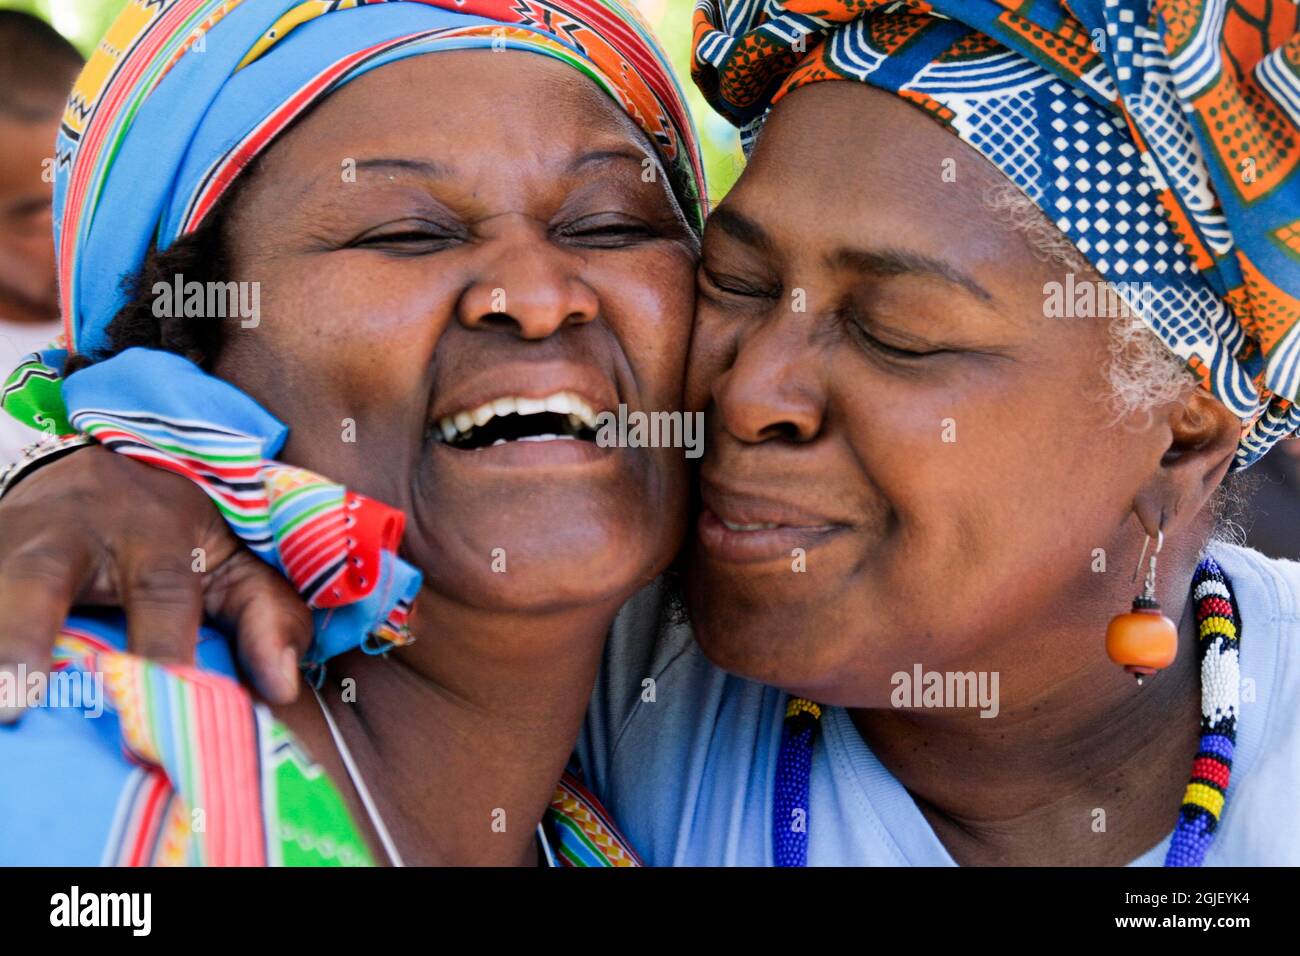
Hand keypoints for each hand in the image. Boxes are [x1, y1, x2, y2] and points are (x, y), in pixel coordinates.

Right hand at [0, 445, 311, 720]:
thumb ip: (268, 616)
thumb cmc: (177, 531)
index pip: (159, 594)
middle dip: (22, 637)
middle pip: (39, 579)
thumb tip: (281, 688)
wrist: (100, 462)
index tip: (162, 694)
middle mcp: (71, 532)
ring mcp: (7, 541)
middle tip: (11, 708)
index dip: (161, 649)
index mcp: (153, 533)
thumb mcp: (236, 559)